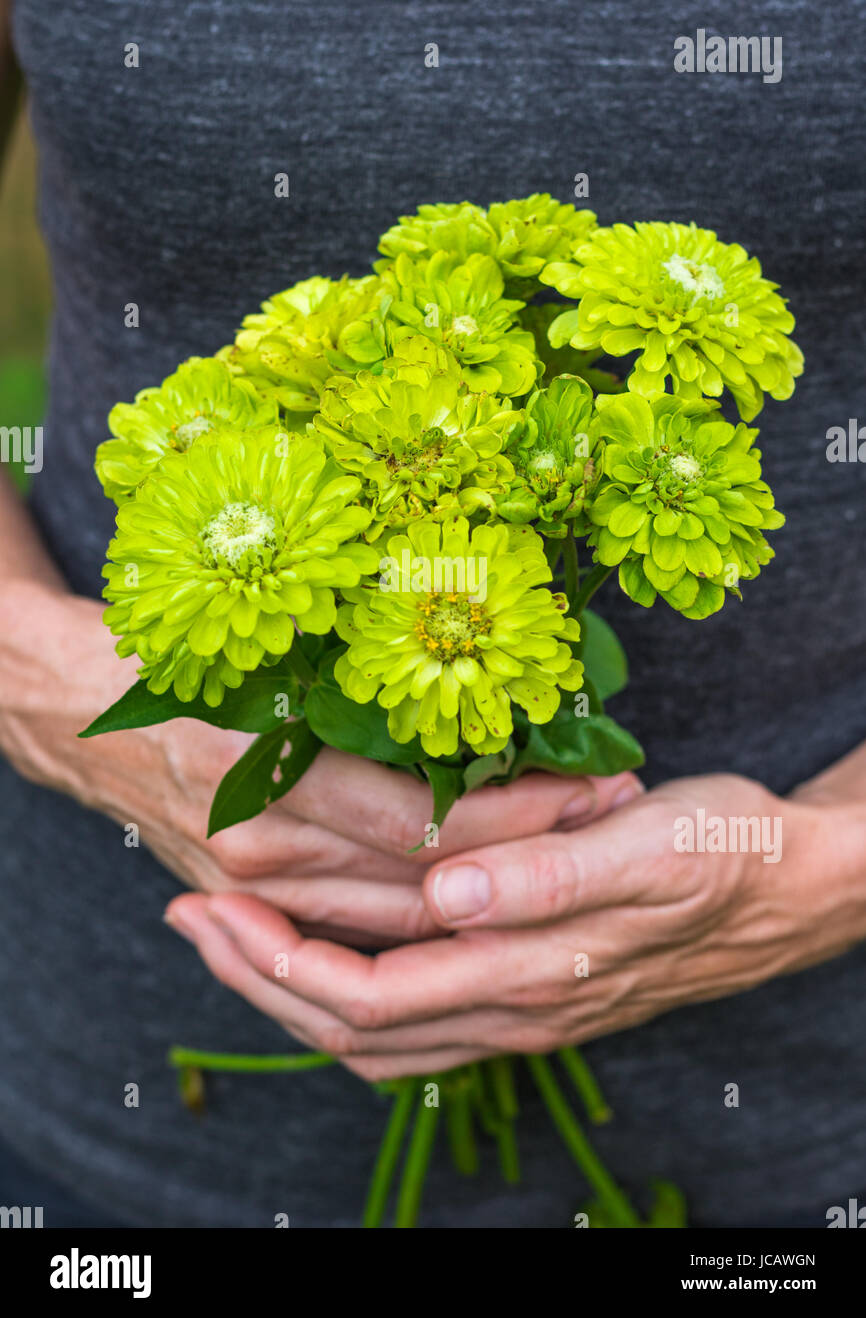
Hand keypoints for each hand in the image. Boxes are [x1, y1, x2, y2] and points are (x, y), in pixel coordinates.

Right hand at [0, 580, 639, 945]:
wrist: (77, 710)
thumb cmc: (180, 658)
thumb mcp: (271, 649)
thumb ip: (362, 687)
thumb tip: (486, 684)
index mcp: (270, 774)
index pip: (427, 821)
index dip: (519, 813)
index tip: (596, 785)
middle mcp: (264, 848)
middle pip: (425, 884)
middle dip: (527, 861)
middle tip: (610, 823)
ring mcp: (255, 889)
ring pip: (399, 923)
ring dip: (492, 896)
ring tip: (578, 856)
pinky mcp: (253, 902)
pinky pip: (357, 930)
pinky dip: (431, 920)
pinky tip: (496, 898)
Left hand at [164, 771, 865, 1076]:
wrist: (789, 888)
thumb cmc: (721, 855)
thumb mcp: (644, 850)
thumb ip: (545, 878)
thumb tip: (446, 896)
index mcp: (530, 973)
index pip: (368, 995)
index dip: (276, 960)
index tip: (210, 905)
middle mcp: (513, 1008)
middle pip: (352, 1028)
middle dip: (256, 977)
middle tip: (187, 914)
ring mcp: (521, 1008)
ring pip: (376, 1034)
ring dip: (291, 988)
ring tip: (230, 932)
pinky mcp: (531, 990)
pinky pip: (416, 1020)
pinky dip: (350, 992)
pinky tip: (330, 950)